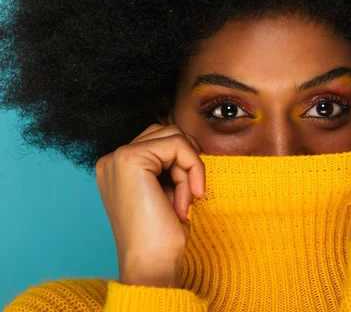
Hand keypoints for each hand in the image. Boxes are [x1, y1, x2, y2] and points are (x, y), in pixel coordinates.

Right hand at [95, 123, 204, 287]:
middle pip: (167, 132)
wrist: (151, 263)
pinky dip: (193, 168)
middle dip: (187, 162)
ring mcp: (118, 157)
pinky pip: (179, 144)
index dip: (183, 162)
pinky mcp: (130, 158)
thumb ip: (170, 163)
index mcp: (118, 168)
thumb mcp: (167, 190)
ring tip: (185, 201)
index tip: (188, 196)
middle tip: (189, 197)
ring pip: (175, 135)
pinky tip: (189, 199)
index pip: (160, 140)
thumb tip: (191, 141)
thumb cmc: (162, 235)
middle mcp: (112, 159)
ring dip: (190, 168)